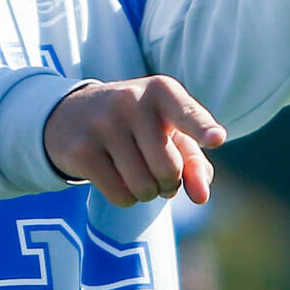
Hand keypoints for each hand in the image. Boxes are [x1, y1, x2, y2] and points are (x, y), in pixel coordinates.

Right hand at [43, 76, 226, 207]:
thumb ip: (194, 162)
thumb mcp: (168, 133)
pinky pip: (120, 195)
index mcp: (161, 91)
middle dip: (169, 183)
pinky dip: (126, 198)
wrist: (72, 114)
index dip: (202, 129)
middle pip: (169, 169)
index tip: (216, 139)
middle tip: (159, 173)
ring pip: (144, 187)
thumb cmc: (136, 126)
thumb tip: (201, 196)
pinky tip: (117, 178)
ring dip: (147, 193)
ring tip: (137, 173)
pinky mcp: (81, 150)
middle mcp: (131, 101)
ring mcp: (103, 124)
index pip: (186, 114)